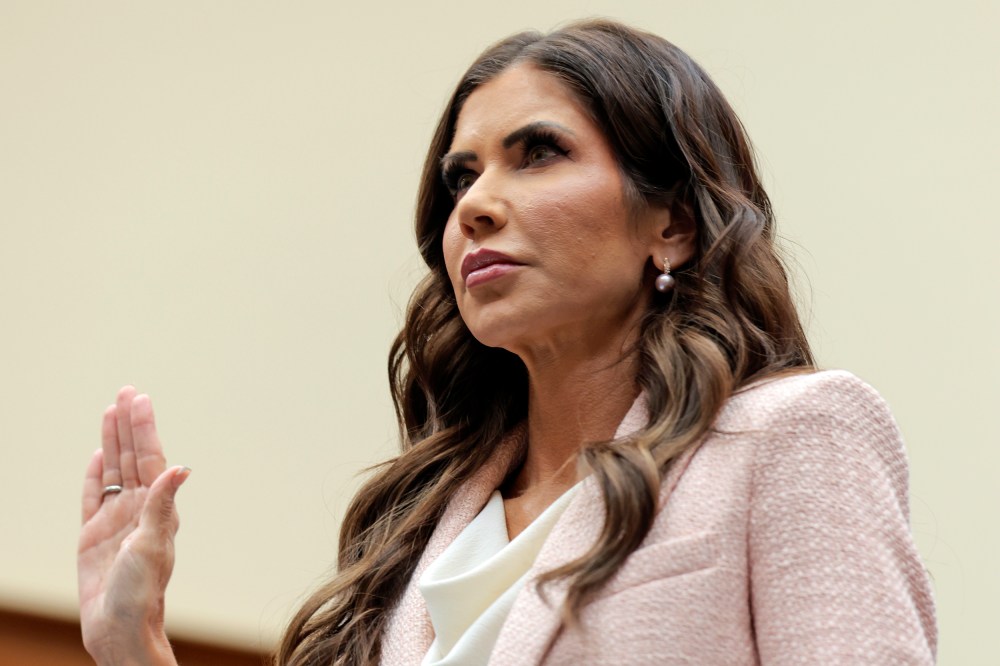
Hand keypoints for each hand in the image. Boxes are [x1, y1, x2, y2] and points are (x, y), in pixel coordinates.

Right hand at [78, 386, 187, 665]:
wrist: (118, 626)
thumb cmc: (141, 590)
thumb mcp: (153, 543)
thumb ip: (162, 504)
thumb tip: (181, 467)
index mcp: (157, 507)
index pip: (151, 457)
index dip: (145, 428)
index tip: (140, 399)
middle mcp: (139, 508)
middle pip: (133, 456)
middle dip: (130, 424)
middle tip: (127, 392)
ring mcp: (116, 519)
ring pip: (114, 470)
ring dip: (113, 441)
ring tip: (111, 412)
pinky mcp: (94, 534)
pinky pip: (94, 496)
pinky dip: (95, 474)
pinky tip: (98, 455)